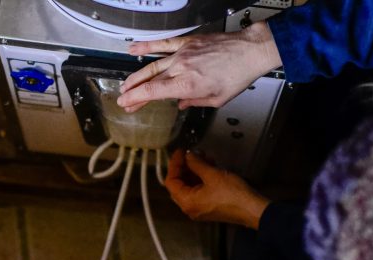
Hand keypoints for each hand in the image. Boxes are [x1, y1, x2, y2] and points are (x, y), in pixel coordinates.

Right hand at [116, 22, 281, 112]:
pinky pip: (163, 44)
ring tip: (125, 84)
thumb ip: (194, 102)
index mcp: (188, 85)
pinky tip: (134, 49)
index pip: (153, 92)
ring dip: (136, 75)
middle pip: (149, 81)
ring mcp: (182, 53)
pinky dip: (147, 46)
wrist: (249, 51)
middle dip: (133, 91)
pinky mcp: (187, 43)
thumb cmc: (237, 76)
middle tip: (123, 99)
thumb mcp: (217, 100)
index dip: (136, 99)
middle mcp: (181, 68)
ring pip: (152, 64)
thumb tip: (181, 104)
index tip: (126, 104)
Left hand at [164, 149, 269, 228]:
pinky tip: (209, 168)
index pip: (171, 182)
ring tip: (203, 159)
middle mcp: (191, 208)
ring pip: (190, 187)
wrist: (252, 208)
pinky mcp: (209, 207)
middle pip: (179, 185)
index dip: (174, 165)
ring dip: (194, 172)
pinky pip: (199, 191)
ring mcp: (200, 208)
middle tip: (190, 156)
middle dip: (184, 168)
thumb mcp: (212, 174)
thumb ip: (196, 163)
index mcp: (187, 202)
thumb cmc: (234, 197)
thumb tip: (188, 157)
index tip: (179, 154)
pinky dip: (201, 179)